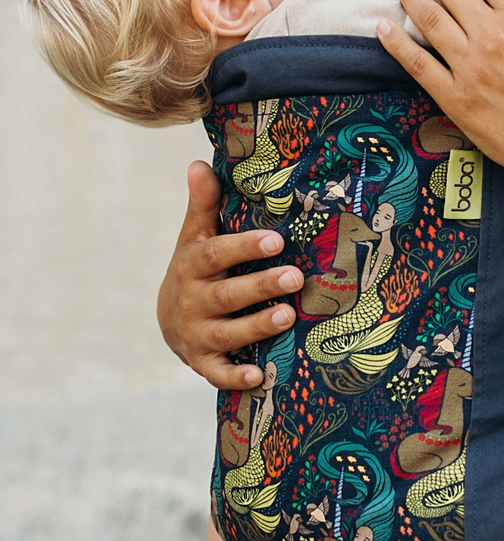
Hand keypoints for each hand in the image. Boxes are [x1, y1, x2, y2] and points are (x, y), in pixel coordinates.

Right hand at [157, 161, 302, 389]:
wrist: (169, 318)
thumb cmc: (198, 268)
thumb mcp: (196, 236)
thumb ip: (204, 204)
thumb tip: (198, 163)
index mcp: (194, 265)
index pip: (218, 254)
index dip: (245, 247)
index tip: (276, 239)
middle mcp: (194, 300)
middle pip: (228, 294)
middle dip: (261, 285)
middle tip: (296, 276)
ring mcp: (198, 334)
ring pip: (228, 333)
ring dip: (257, 326)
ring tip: (288, 316)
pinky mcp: (204, 363)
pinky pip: (219, 373)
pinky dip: (235, 377)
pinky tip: (258, 378)